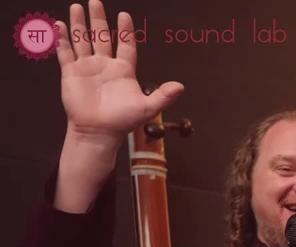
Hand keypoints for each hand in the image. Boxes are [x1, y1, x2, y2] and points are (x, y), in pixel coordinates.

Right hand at [55, 0, 183, 140]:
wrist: (99, 132)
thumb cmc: (123, 121)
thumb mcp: (147, 108)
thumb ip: (163, 96)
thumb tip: (181, 86)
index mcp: (124, 70)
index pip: (126, 44)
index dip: (125, 31)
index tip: (124, 15)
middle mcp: (105, 64)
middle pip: (101, 37)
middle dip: (98, 19)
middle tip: (95, 1)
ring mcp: (87, 67)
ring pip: (82, 40)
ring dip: (79, 24)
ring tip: (77, 7)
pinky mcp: (72, 73)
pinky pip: (66, 53)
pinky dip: (63, 39)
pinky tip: (61, 25)